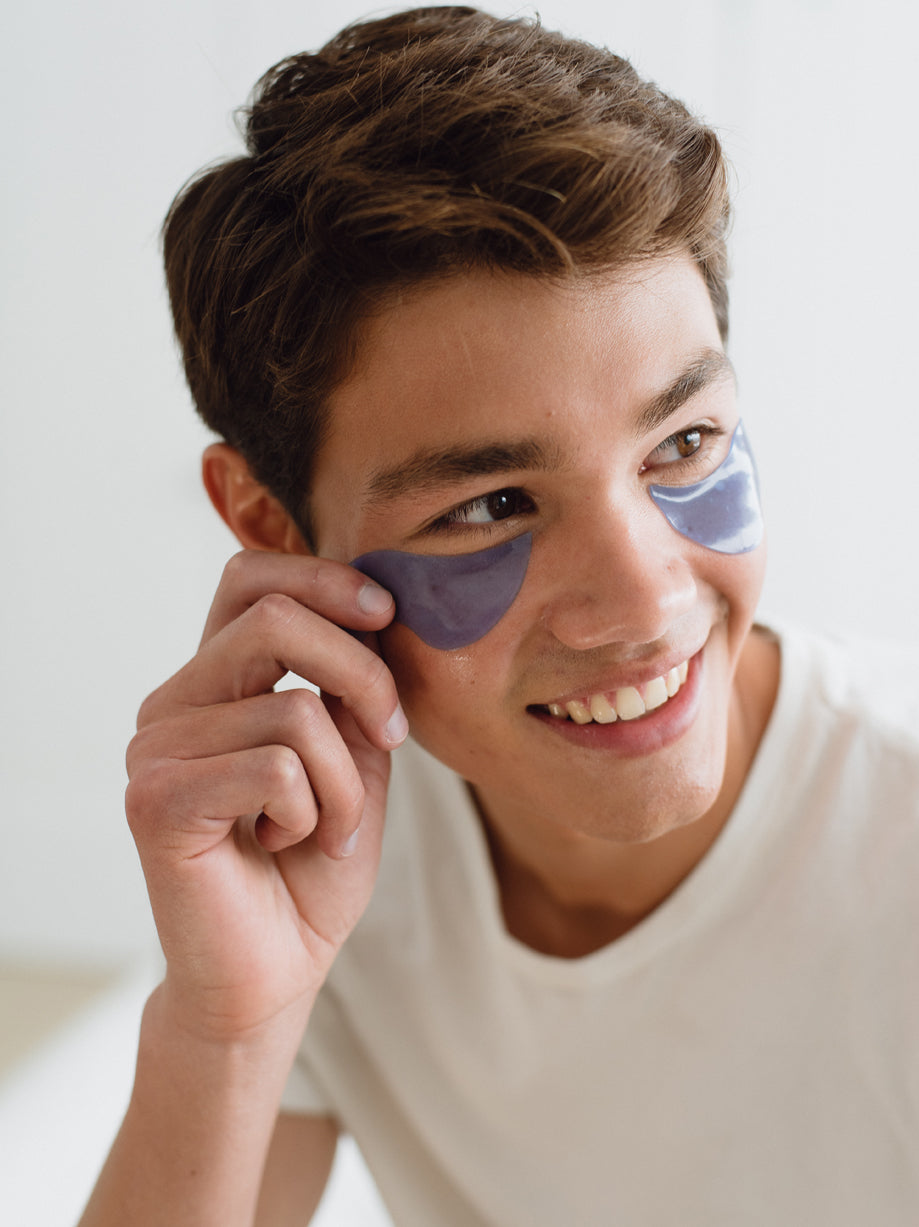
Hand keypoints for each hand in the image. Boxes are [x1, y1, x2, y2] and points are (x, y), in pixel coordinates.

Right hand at [125, 549, 406, 1041]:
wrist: (277, 970)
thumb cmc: (314, 865)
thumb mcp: (356, 758)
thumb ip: (354, 686)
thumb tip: (375, 610)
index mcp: (215, 681)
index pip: (249, 577)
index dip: (323, 577)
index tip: (386, 614)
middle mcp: (173, 703)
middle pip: (276, 620)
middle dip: (364, 674)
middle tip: (395, 732)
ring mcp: (155, 748)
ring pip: (296, 712)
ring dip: (345, 783)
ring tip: (327, 828)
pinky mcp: (156, 800)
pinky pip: (275, 768)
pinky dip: (312, 813)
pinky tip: (284, 844)